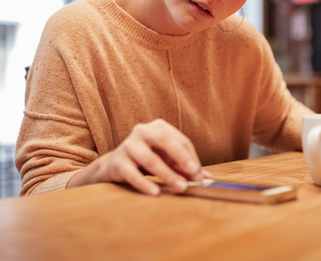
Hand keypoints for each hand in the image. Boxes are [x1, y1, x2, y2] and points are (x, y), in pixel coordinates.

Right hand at [69, 119, 206, 195]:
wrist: (114, 166)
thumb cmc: (146, 160)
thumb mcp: (167, 160)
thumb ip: (185, 167)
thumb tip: (206, 178)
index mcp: (158, 127)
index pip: (180, 140)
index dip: (192, 157)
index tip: (200, 175)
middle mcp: (143, 131)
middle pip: (165, 141)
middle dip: (182, 158)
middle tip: (194, 174)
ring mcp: (129, 145)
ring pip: (150, 159)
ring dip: (167, 175)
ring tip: (180, 188)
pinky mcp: (118, 162)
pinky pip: (133, 174)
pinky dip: (145, 184)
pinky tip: (156, 193)